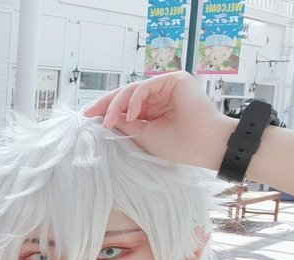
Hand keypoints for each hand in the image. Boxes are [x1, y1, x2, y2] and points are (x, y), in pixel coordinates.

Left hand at [82, 71, 235, 170]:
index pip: (125, 105)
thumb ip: (124, 123)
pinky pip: (145, 86)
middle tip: (88, 113)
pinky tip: (131, 115)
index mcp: (152, 109)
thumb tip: (104, 115)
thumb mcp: (143, 135)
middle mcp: (159, 96)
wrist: (205, 145)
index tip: (87, 117)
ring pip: (132, 90)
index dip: (106, 109)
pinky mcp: (175, 79)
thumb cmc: (178, 145)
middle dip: (105, 103)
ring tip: (108, 121)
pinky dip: (135, 100)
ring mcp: (167, 86)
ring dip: (116, 105)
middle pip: (125, 94)